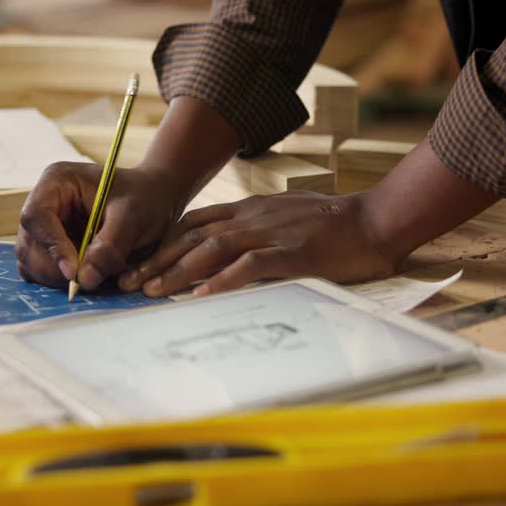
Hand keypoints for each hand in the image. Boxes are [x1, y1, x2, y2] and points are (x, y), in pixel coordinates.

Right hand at [15, 162, 185, 290]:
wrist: (153, 202)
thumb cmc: (144, 198)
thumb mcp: (133, 217)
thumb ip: (110, 246)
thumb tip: (85, 279)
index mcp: (57, 182)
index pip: (36, 216)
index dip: (51, 246)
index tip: (73, 272)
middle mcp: (43, 203)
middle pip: (28, 244)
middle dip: (54, 269)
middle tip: (88, 282)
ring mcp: (44, 228)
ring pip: (32, 263)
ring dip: (58, 279)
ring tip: (97, 275)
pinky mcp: (50, 249)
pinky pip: (43, 273)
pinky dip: (61, 282)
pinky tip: (90, 276)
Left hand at [119, 190, 402, 297]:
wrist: (376, 220)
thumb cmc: (335, 224)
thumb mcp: (287, 218)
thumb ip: (259, 229)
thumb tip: (234, 250)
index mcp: (251, 210)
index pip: (195, 223)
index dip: (163, 243)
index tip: (139, 263)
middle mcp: (253, 217)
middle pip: (193, 236)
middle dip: (158, 260)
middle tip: (130, 283)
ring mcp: (271, 233)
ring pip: (212, 248)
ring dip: (178, 271)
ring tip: (153, 291)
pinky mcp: (291, 252)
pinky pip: (249, 265)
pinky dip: (222, 280)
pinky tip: (202, 295)